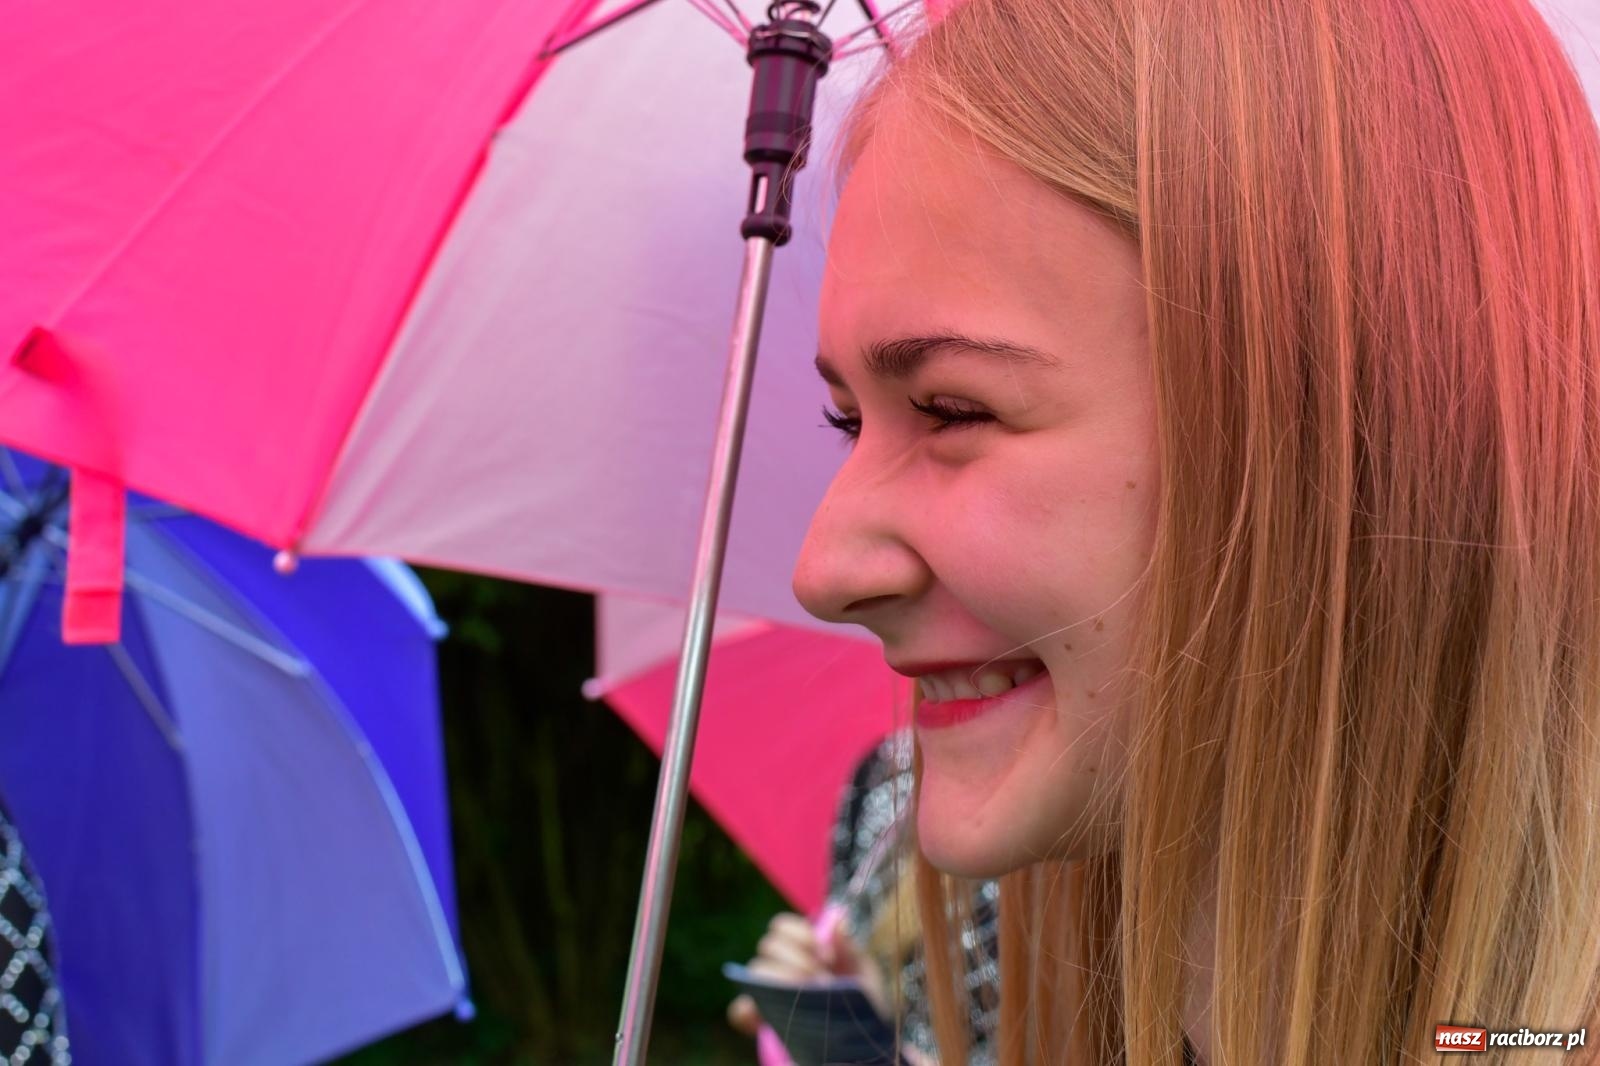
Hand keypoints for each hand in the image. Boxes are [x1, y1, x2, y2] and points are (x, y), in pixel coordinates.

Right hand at [726, 911, 894, 1035]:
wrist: (865, 1045)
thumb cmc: (864, 1007)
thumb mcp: (866, 976)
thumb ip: (850, 949)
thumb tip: (836, 919)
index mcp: (803, 951)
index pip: (782, 927)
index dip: (800, 934)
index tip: (826, 955)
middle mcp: (781, 966)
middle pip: (768, 945)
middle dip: (797, 960)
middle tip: (823, 981)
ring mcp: (769, 993)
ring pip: (756, 971)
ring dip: (782, 979)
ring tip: (808, 996)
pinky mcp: (762, 1021)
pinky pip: (739, 1010)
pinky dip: (745, 1010)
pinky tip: (762, 1016)